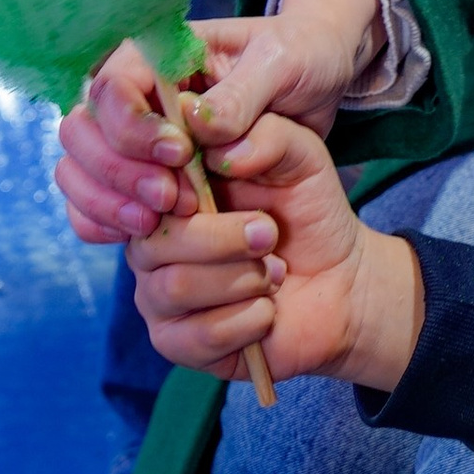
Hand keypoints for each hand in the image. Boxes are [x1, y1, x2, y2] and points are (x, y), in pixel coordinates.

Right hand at [56, 0, 381, 243]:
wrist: (317, 78)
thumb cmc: (297, 56)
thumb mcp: (281, 63)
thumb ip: (241, 95)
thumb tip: (198, 128)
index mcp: (156, 55)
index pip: (111, 87)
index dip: (133, 128)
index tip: (179, 155)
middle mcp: (133, 95)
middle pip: (81, 133)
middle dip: (116, 172)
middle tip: (168, 200)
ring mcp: (132, 138)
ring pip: (79, 171)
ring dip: (108, 203)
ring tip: (155, 223)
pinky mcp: (142, 175)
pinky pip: (96, 204)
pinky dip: (106, 223)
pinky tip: (139, 236)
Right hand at [127, 111, 424, 388]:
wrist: (340, 282)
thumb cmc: (307, 212)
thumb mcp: (300, 156)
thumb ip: (264, 132)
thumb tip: (212, 134)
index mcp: (165, 190)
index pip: (133, 183)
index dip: (169, 183)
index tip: (212, 180)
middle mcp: (148, 241)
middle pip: (154, 241)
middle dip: (225, 237)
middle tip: (269, 233)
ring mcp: (156, 293)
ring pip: (175, 288)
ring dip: (243, 279)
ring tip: (275, 271)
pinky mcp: (176, 341)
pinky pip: (197, 336)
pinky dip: (248, 320)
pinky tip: (267, 310)